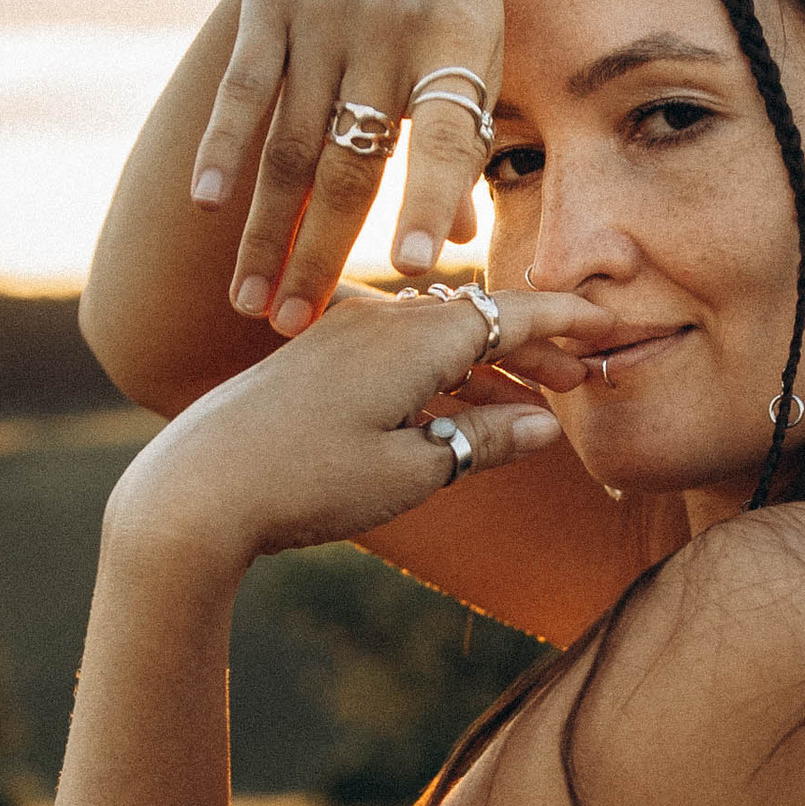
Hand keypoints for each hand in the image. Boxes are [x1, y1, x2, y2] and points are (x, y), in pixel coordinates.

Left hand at [106, 281, 609, 572]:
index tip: (611, 323)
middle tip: (584, 377)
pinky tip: (456, 408)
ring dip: (489, 364)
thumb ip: (483, 440)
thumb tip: (545, 425)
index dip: (567, 319)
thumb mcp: (410, 470)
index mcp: (413, 337)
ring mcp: (342, 332)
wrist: (194, 491)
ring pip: (437, 336)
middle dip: (536, 346)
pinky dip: (441, 373)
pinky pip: (399, 350)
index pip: (512, 314)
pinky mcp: (314, 356)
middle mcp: (379, 318)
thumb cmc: (304, 482)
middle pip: (478, 319)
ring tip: (533, 401)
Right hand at [188, 0, 502, 330]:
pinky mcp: (269, 5)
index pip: (441, 134)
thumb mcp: (474, 53)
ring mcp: (322, 15)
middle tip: (294, 327)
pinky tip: (208, 207)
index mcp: (455, 44)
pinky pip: (243, 90)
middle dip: (320, 252)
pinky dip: (222, 149)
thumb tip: (455, 242)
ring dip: (266, 230)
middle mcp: (387, 29)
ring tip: (250, 301)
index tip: (413, 269)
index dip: (426, 200)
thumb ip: (460, 140)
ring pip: (288, 144)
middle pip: (350, 162)